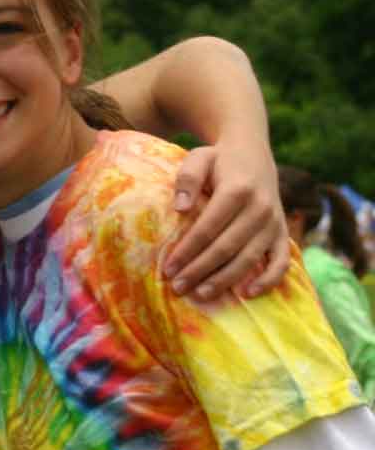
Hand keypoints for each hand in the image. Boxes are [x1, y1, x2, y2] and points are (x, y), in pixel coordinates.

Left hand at [164, 144, 289, 298]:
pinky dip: (269, 280)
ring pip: (249, 259)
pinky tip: (248, 294)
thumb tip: (180, 208)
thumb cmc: (218, 160)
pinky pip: (281, 262)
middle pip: (226, 247)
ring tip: (200, 295)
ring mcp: (274, 223)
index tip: (168, 268)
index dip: (187, 250)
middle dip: (200, 270)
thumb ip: (187, 178)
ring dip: (225, 280)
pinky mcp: (282, 233)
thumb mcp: (198, 158)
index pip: (208, 228)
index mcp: (237, 190)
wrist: (253, 154)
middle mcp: (260, 209)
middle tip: (177, 287)